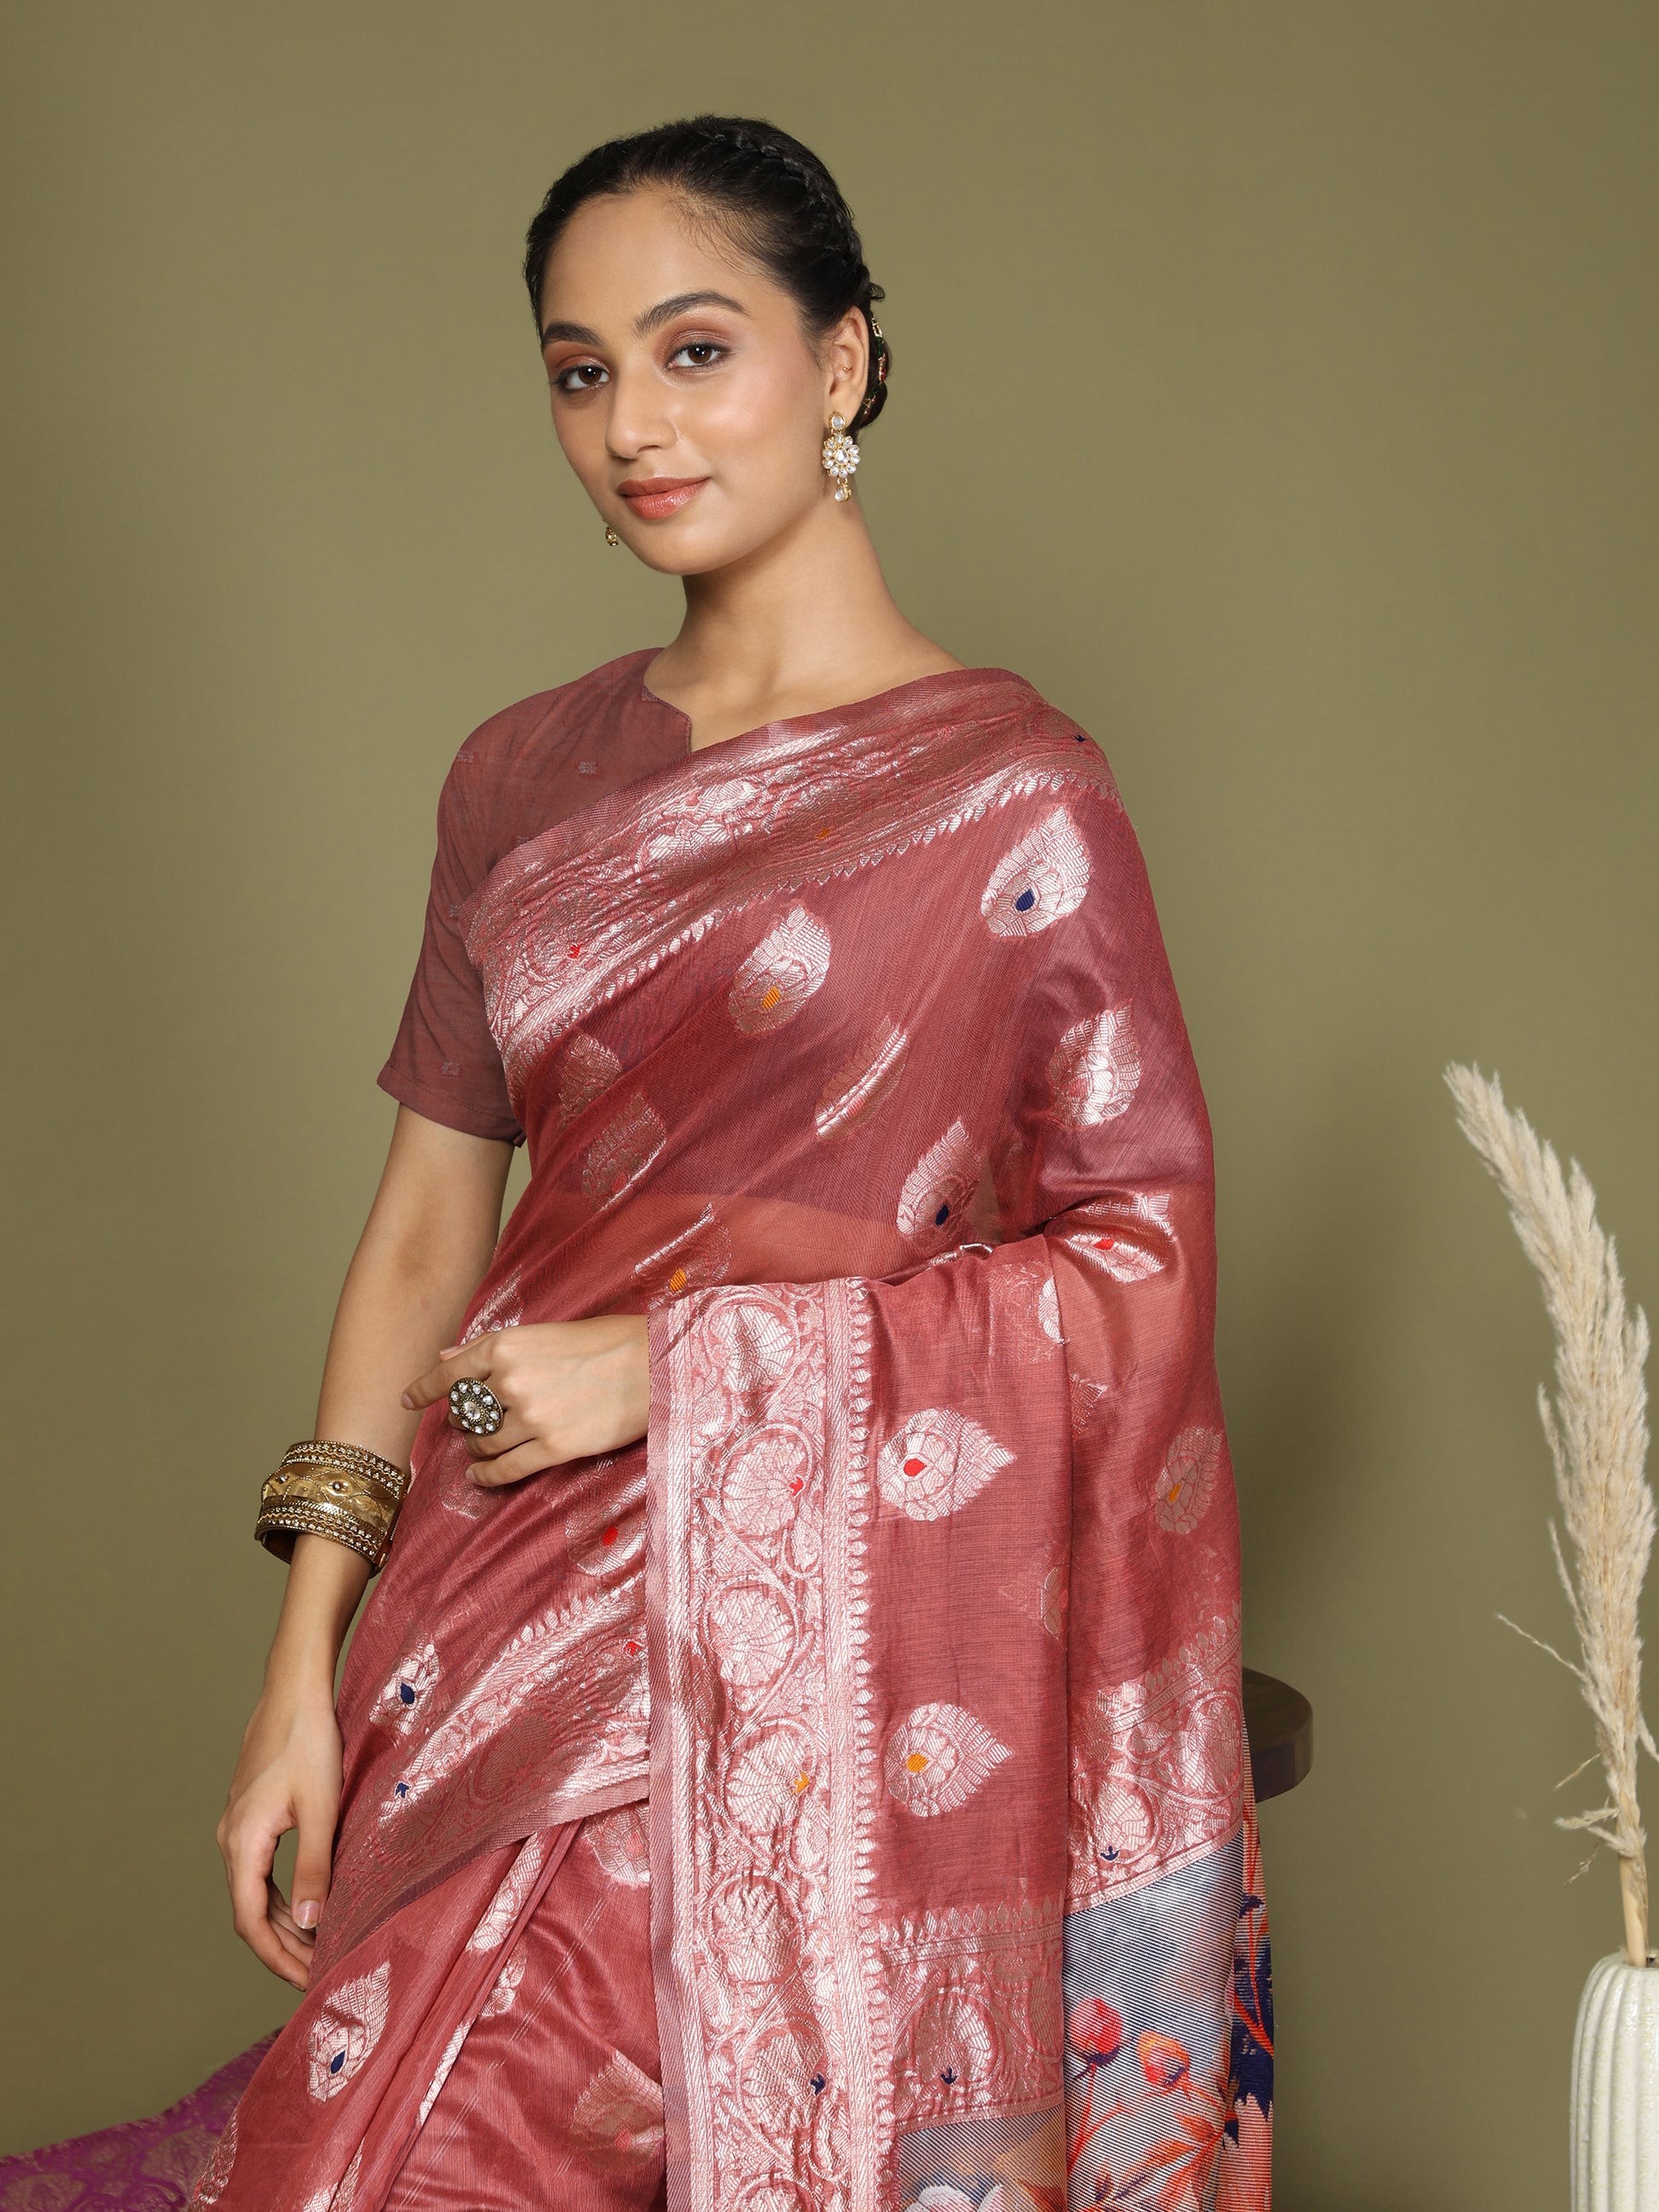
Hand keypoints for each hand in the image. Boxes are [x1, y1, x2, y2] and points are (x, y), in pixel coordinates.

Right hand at [216, 1678, 341, 1989]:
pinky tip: (310, 1902)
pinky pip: (261, 1869)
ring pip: (255, 1891)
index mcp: (243, 1843)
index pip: (251, 1922)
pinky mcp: (251, 1814)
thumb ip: (314, 1867)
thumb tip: (311, 1922)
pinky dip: (283, 1893)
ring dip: (285, 1921)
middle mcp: (231, 1840)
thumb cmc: (310, 1743)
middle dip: (285, 1947)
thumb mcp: (321, 1808)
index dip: (278, 1958)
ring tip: (319, 1946)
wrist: (294, 1691)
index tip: (307, 1981)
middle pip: (251, 1912)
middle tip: (319, 1972)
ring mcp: (238, 1826)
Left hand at [402, 1315, 648, 1488]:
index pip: (450, 1373)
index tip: (408, 1400)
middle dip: (461, 1419)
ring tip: (478, 1449)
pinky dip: (486, 1476)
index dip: (424, 1389)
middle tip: (466, 1424)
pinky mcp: (554, 1448)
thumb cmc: (606, 1341)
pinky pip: (506, 1469)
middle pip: (465, 1411)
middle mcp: (511, 1382)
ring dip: (475, 1448)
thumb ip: (493, 1346)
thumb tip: (447, 1355)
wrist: (654, 1365)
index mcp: (506, 1346)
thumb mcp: (544, 1332)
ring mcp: (531, 1418)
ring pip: (482, 1442)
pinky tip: (479, 1477)